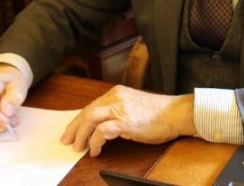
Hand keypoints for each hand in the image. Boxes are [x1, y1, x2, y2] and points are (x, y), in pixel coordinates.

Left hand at [61, 85, 194, 156]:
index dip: (79, 120)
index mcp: (117, 93)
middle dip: (74, 128)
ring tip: (78, 147)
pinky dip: (95, 141)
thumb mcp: (134, 106)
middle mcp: (115, 97)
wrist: (176, 113)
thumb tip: (102, 127)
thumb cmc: (159, 113)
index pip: (91, 106)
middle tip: (67, 140)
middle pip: (87, 111)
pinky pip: (102, 131)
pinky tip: (95, 150)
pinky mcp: (125, 121)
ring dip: (81, 135)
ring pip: (90, 119)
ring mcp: (120, 108)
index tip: (72, 131)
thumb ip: (118, 110)